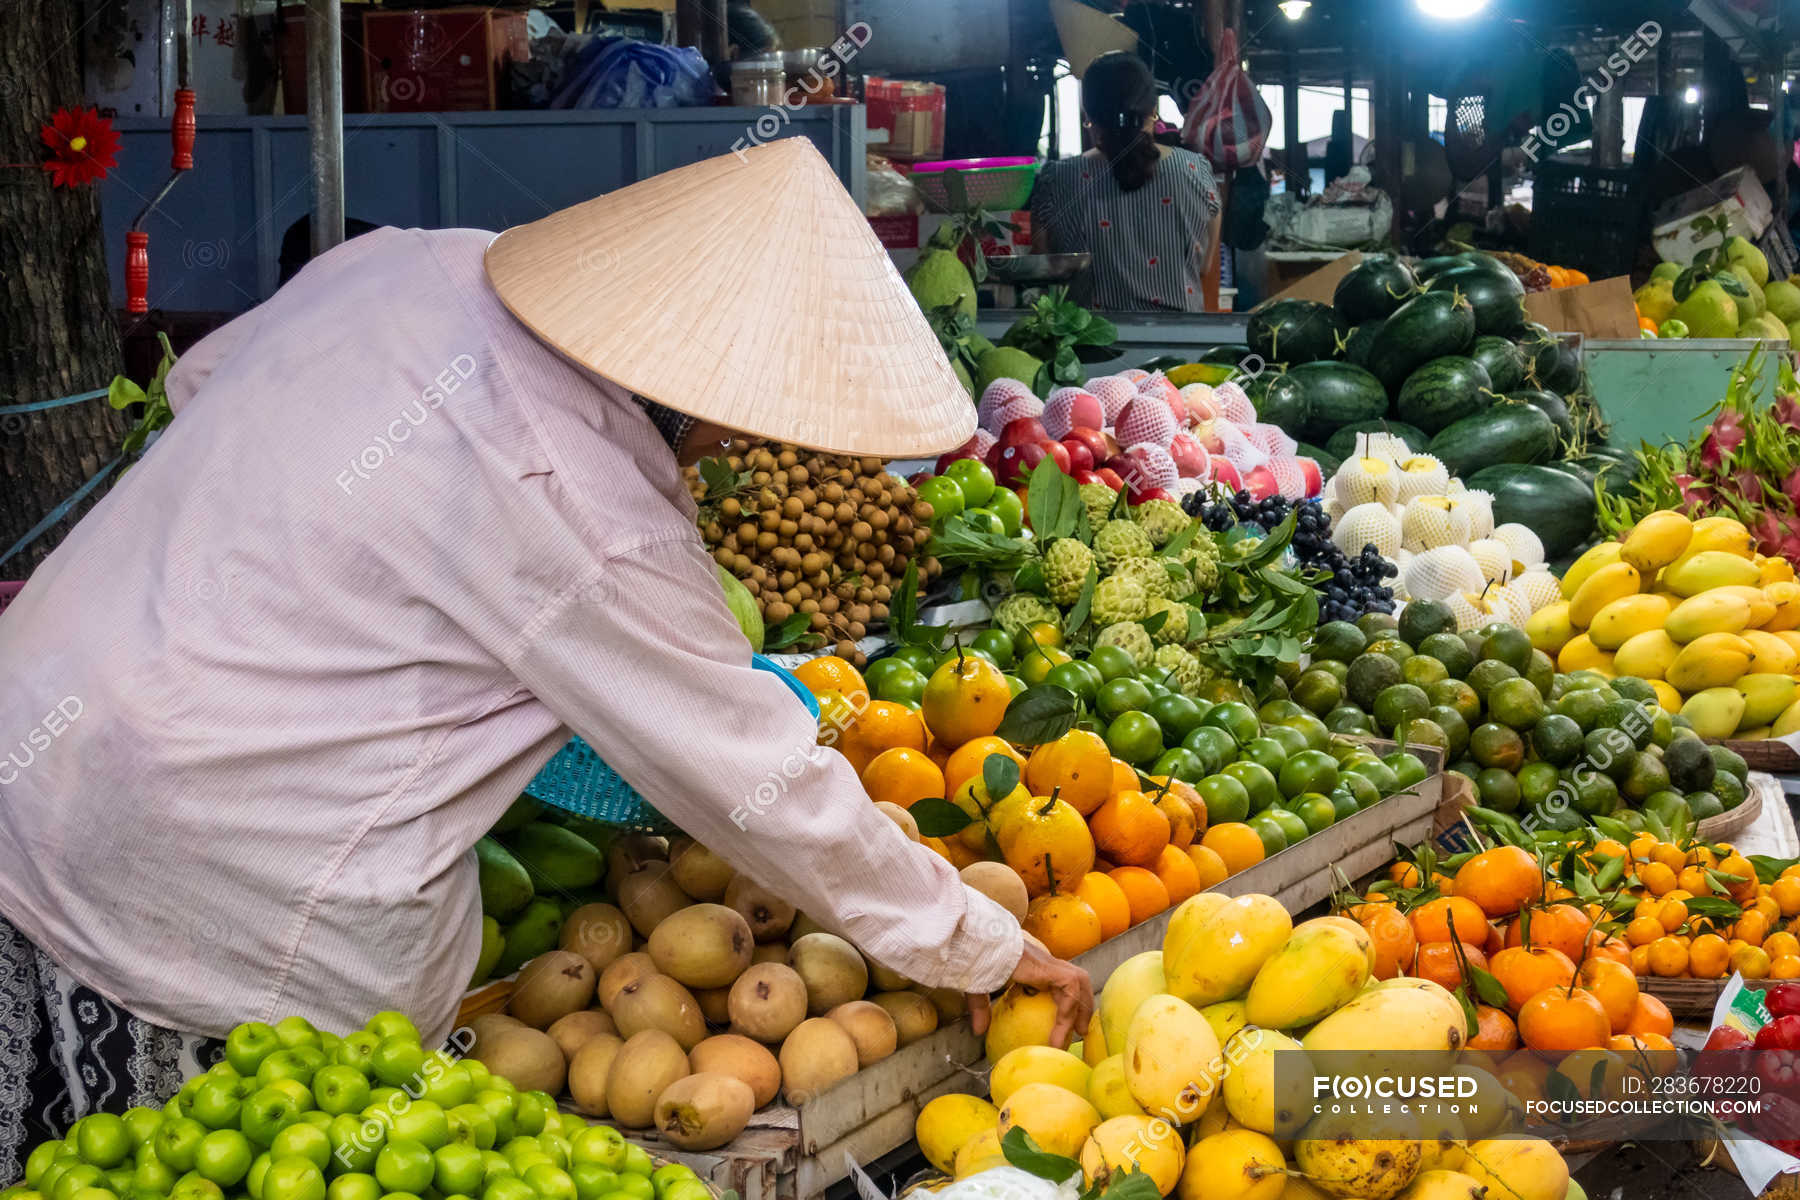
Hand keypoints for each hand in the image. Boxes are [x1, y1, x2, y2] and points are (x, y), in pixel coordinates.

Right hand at [967, 934, 1093, 1049]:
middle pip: (1075, 979)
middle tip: (1080, 1030)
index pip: (1058, 979)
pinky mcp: (1049, 966)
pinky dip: (1068, 1011)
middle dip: (1083, 1003)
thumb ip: (981, 1009)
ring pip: (1078, 982)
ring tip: (1079, 1032)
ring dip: (1081, 1007)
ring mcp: (1049, 962)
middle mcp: (1045, 962)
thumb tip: (978, 1031)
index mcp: (1032, 965)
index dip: (1066, 999)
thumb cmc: (976, 959)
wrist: (978, 942)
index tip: (1065, 1023)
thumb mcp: (980, 988)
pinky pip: (1070, 988)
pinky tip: (1059, 1032)